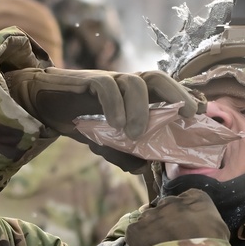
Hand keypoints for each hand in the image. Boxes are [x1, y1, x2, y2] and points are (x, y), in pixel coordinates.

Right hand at [3, 67, 199, 139]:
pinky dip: (114, 105)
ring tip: (136, 134)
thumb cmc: (79, 119)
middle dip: (178, 93)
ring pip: (134, 81)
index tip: (201, 116)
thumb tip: (140, 168)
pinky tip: (114, 125)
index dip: (187, 99)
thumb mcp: (103, 143)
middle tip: (187, 116)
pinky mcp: (87, 80)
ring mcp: (107, 80)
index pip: (166, 92)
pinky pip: (105, 86)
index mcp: (136, 97)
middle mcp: (125, 85)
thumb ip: (122, 154)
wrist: (42, 103)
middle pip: (157, 77)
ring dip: (141, 108)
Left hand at [125, 188, 229, 245]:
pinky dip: (139, 242)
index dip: (186, 213)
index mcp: (196, 198)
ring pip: (149, 219)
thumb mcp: (220, 231)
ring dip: (153, 230)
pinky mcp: (136, 229)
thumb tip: (203, 227)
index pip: (188, 199)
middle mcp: (171, 201)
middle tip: (171, 238)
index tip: (187, 225)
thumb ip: (209, 222)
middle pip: (166, 208)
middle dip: (167, 220)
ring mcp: (151, 214)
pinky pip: (136, 233)